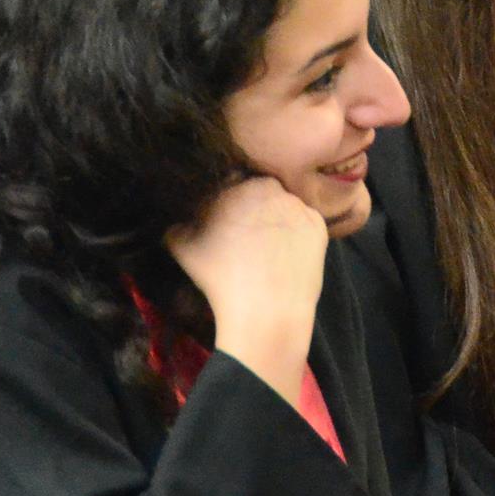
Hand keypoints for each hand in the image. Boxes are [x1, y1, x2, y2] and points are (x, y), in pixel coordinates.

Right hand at [165, 176, 329, 406]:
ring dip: (277, 221)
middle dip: (255, 209)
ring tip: (268, 251)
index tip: (227, 225)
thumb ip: (176, 225)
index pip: (232, 184)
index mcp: (237, 186)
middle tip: (248, 238)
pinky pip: (305, 224)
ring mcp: (298, 206)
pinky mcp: (319, 226)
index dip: (228, 205)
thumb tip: (175, 220)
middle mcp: (271, 188)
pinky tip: (287, 257)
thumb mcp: (183, 247)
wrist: (266, 311)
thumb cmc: (219, 278)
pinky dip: (297, 236)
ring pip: (285, 208)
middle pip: (261, 193)